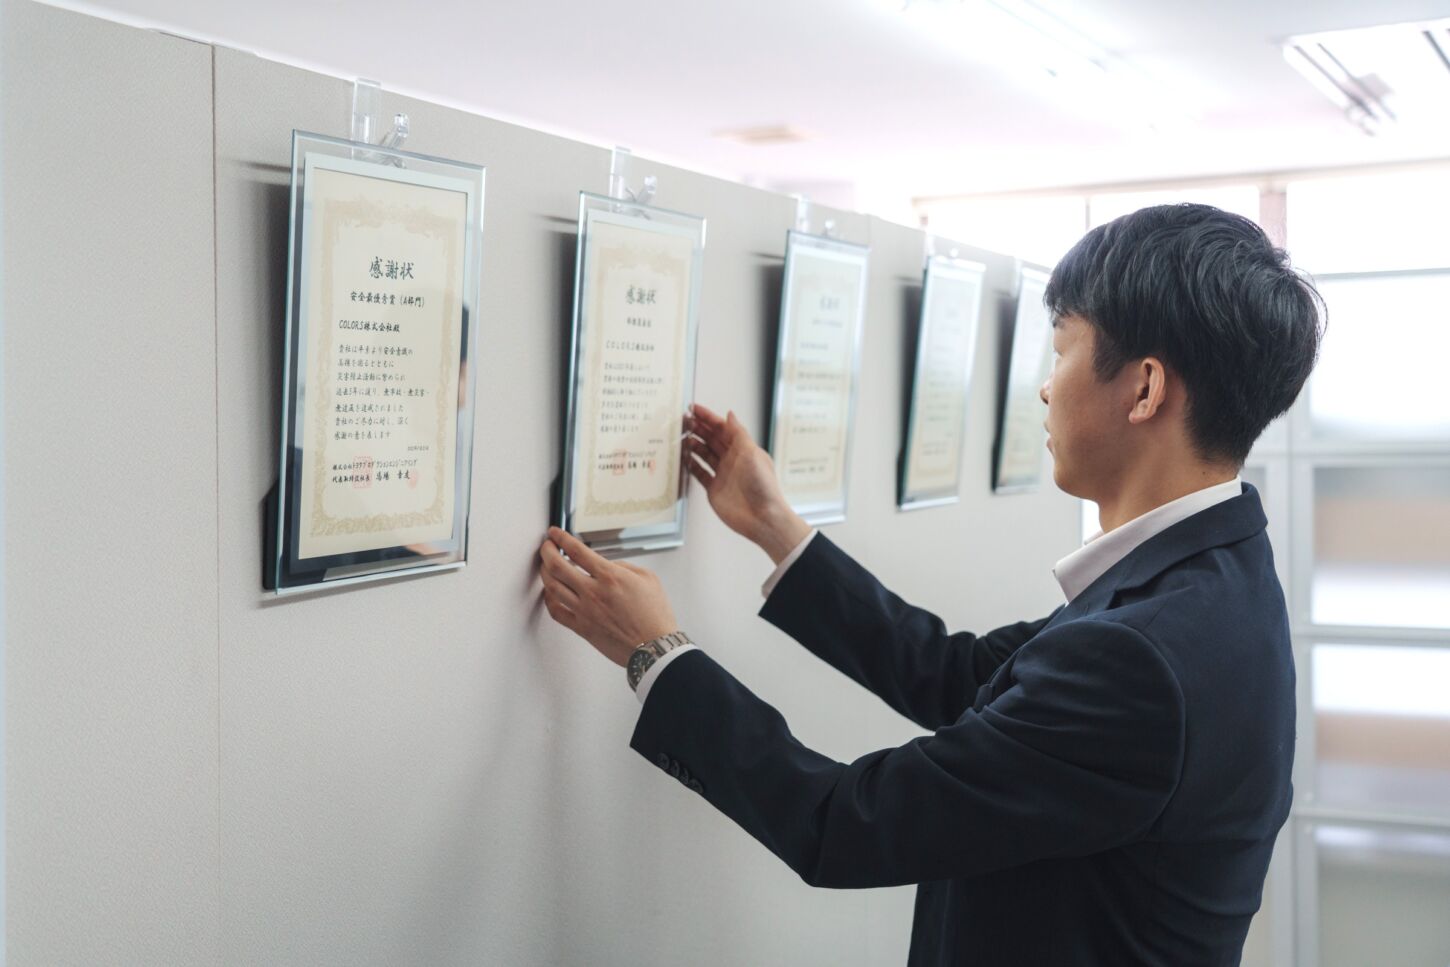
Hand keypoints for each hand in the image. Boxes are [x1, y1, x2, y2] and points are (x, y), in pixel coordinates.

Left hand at [538, 527, 678, 666]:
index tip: (554, 533)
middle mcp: (593, 592)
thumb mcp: (647, 579)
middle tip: (546, 546)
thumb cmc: (654, 616)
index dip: (561, 537)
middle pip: (556, 566)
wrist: (654, 647)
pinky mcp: (582, 628)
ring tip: (545, 566)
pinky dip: (549, 599)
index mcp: (610, 576)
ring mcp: (584, 611)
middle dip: (546, 551)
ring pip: (551, 587)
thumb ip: (623, 566)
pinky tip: (550, 593)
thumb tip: (605, 564)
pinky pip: (556, 612)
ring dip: (544, 572)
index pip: (576, 550)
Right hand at [685, 403, 811, 563]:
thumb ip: (738, 433)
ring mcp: (723, 474)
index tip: (693, 409)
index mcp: (743, 449)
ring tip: (680, 437)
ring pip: (704, 454)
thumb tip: (730, 415)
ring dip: (693, 444)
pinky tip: (684, 458)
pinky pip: (700, 472)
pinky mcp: (715, 488)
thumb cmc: (763, 486)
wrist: (761, 518)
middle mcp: (732, 460)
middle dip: (697, 428)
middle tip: (682, 420)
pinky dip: (692, 465)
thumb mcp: (752, 453)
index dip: (708, 418)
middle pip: (712, 439)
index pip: (723, 428)